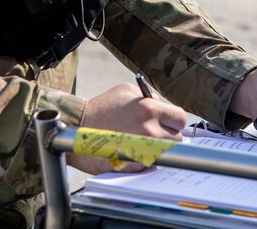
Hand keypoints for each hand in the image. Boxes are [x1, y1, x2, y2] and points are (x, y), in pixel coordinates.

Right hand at [68, 82, 187, 174]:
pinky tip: (134, 151)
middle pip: (177, 138)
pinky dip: (146, 159)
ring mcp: (142, 150)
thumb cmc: (101, 108)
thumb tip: (166, 109)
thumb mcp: (127, 91)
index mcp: (149, 109)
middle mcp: (149, 130)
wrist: (77, 128)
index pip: (180, 118)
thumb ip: (150, 97)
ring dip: (159, 149)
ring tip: (143, 142)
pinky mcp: (133, 165)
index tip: (169, 123)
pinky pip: (151, 164)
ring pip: (166, 153)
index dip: (175, 121)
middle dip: (169, 135)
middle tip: (155, 133)